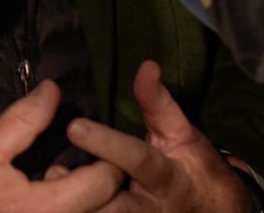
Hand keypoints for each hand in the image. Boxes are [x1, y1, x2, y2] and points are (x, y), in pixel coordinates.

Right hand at [0, 81, 124, 212]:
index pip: (103, 184)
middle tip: (67, 163)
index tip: (92, 142)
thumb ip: (23, 121)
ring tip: (52, 182)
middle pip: (103, 206)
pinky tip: (41, 200)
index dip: (107, 158)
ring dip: (81, 198)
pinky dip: (67, 208)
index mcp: (48, 208)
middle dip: (97, 181)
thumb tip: (53, 90)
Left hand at [63, 61, 253, 211]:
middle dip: (85, 190)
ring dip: (77, 208)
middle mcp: (150, 207)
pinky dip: (78, 211)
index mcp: (167, 177)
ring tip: (51, 184)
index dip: (107, 143)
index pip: (137, 159)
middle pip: (114, 204)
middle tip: (54, 173)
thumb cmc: (193, 166)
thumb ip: (158, 102)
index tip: (75, 127)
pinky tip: (54, 201)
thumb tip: (146, 65)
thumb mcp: (181, 132)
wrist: (212, 211)